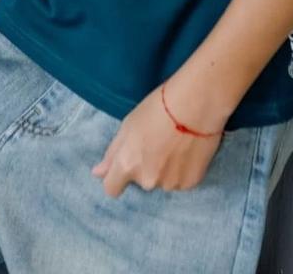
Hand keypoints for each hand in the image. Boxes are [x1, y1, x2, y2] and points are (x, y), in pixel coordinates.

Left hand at [90, 79, 228, 197]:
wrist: (195, 104)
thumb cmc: (158, 107)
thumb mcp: (128, 125)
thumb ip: (113, 153)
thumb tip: (97, 173)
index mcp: (127, 164)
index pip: (111, 188)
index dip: (116, 178)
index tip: (125, 165)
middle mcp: (147, 180)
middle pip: (140, 181)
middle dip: (145, 167)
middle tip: (158, 142)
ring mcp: (170, 184)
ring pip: (162, 181)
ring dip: (165, 169)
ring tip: (176, 143)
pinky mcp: (190, 183)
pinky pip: (181, 181)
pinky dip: (182, 170)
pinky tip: (188, 150)